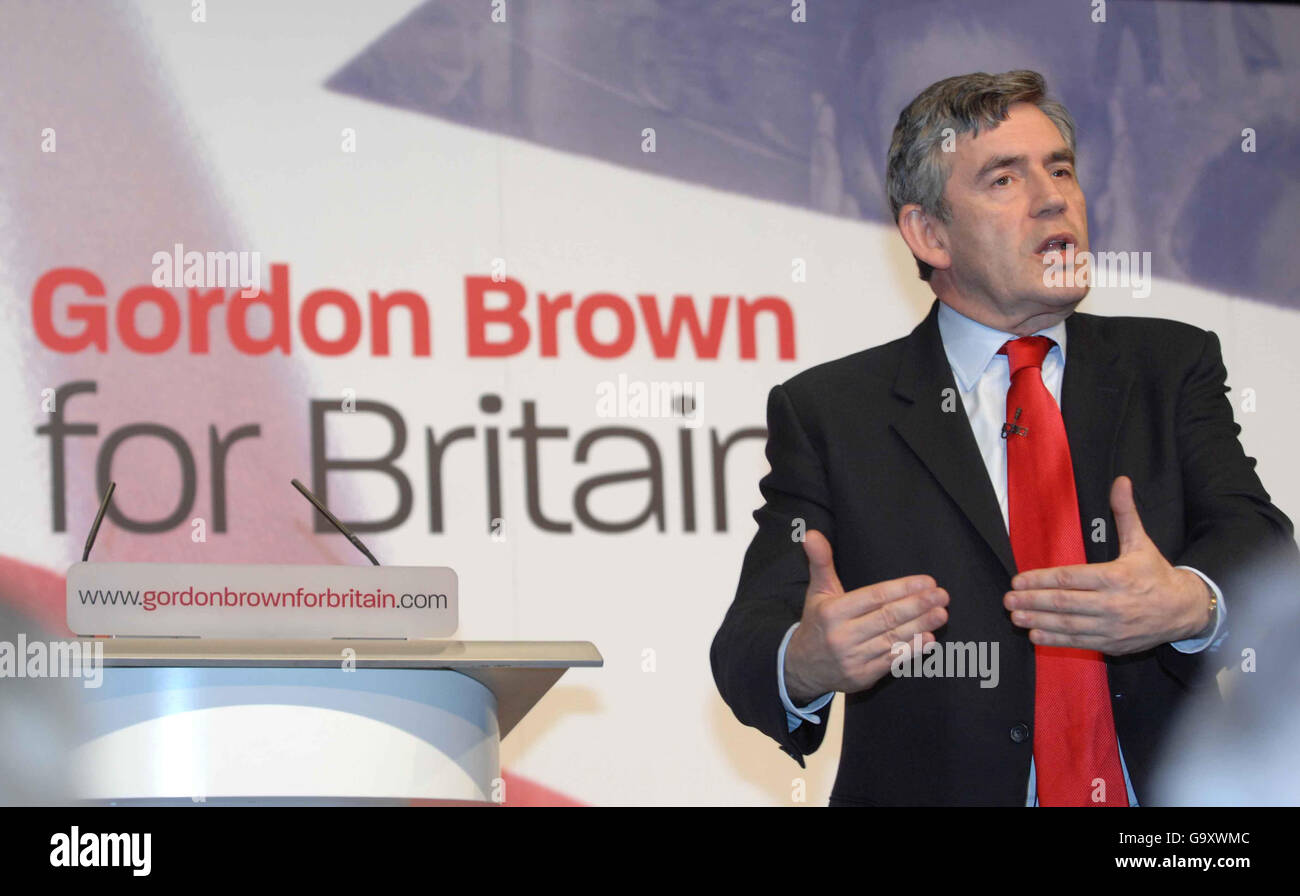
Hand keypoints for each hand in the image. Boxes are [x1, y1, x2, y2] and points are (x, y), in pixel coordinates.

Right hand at [784, 530, 948, 702]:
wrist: (802, 667)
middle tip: (943, 595)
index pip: (874, 597)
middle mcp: (841, 635)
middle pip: (887, 618)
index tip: (928, 581)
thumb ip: (821, 562)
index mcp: (832, 611)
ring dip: (921, 626)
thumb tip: (811, 533)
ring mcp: (852, 658)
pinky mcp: (861, 677)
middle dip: (918, 605)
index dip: (903, 589)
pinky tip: (929, 639)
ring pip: (892, 639)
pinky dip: (911, 650)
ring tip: (942, 613)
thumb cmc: (817, 622)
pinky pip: (891, 662)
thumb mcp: (817, 591)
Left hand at [1003, 476, 1212, 654]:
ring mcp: (1112, 627)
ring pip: (1069, 625)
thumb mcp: (1141, 542)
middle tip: (1008, 599)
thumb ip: (1125, 513)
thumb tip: (1121, 481)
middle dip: (1033, 601)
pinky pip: (1080, 642)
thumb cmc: (1155, 574)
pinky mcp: (1113, 644)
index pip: (1071, 578)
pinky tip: (1035, 634)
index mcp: (1116, 577)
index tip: (1018, 580)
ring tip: (1015, 617)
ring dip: (1039, 621)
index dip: (1042, 580)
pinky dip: (1056, 641)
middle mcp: (1113, 604)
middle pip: (1065, 603)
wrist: (1185, 610)